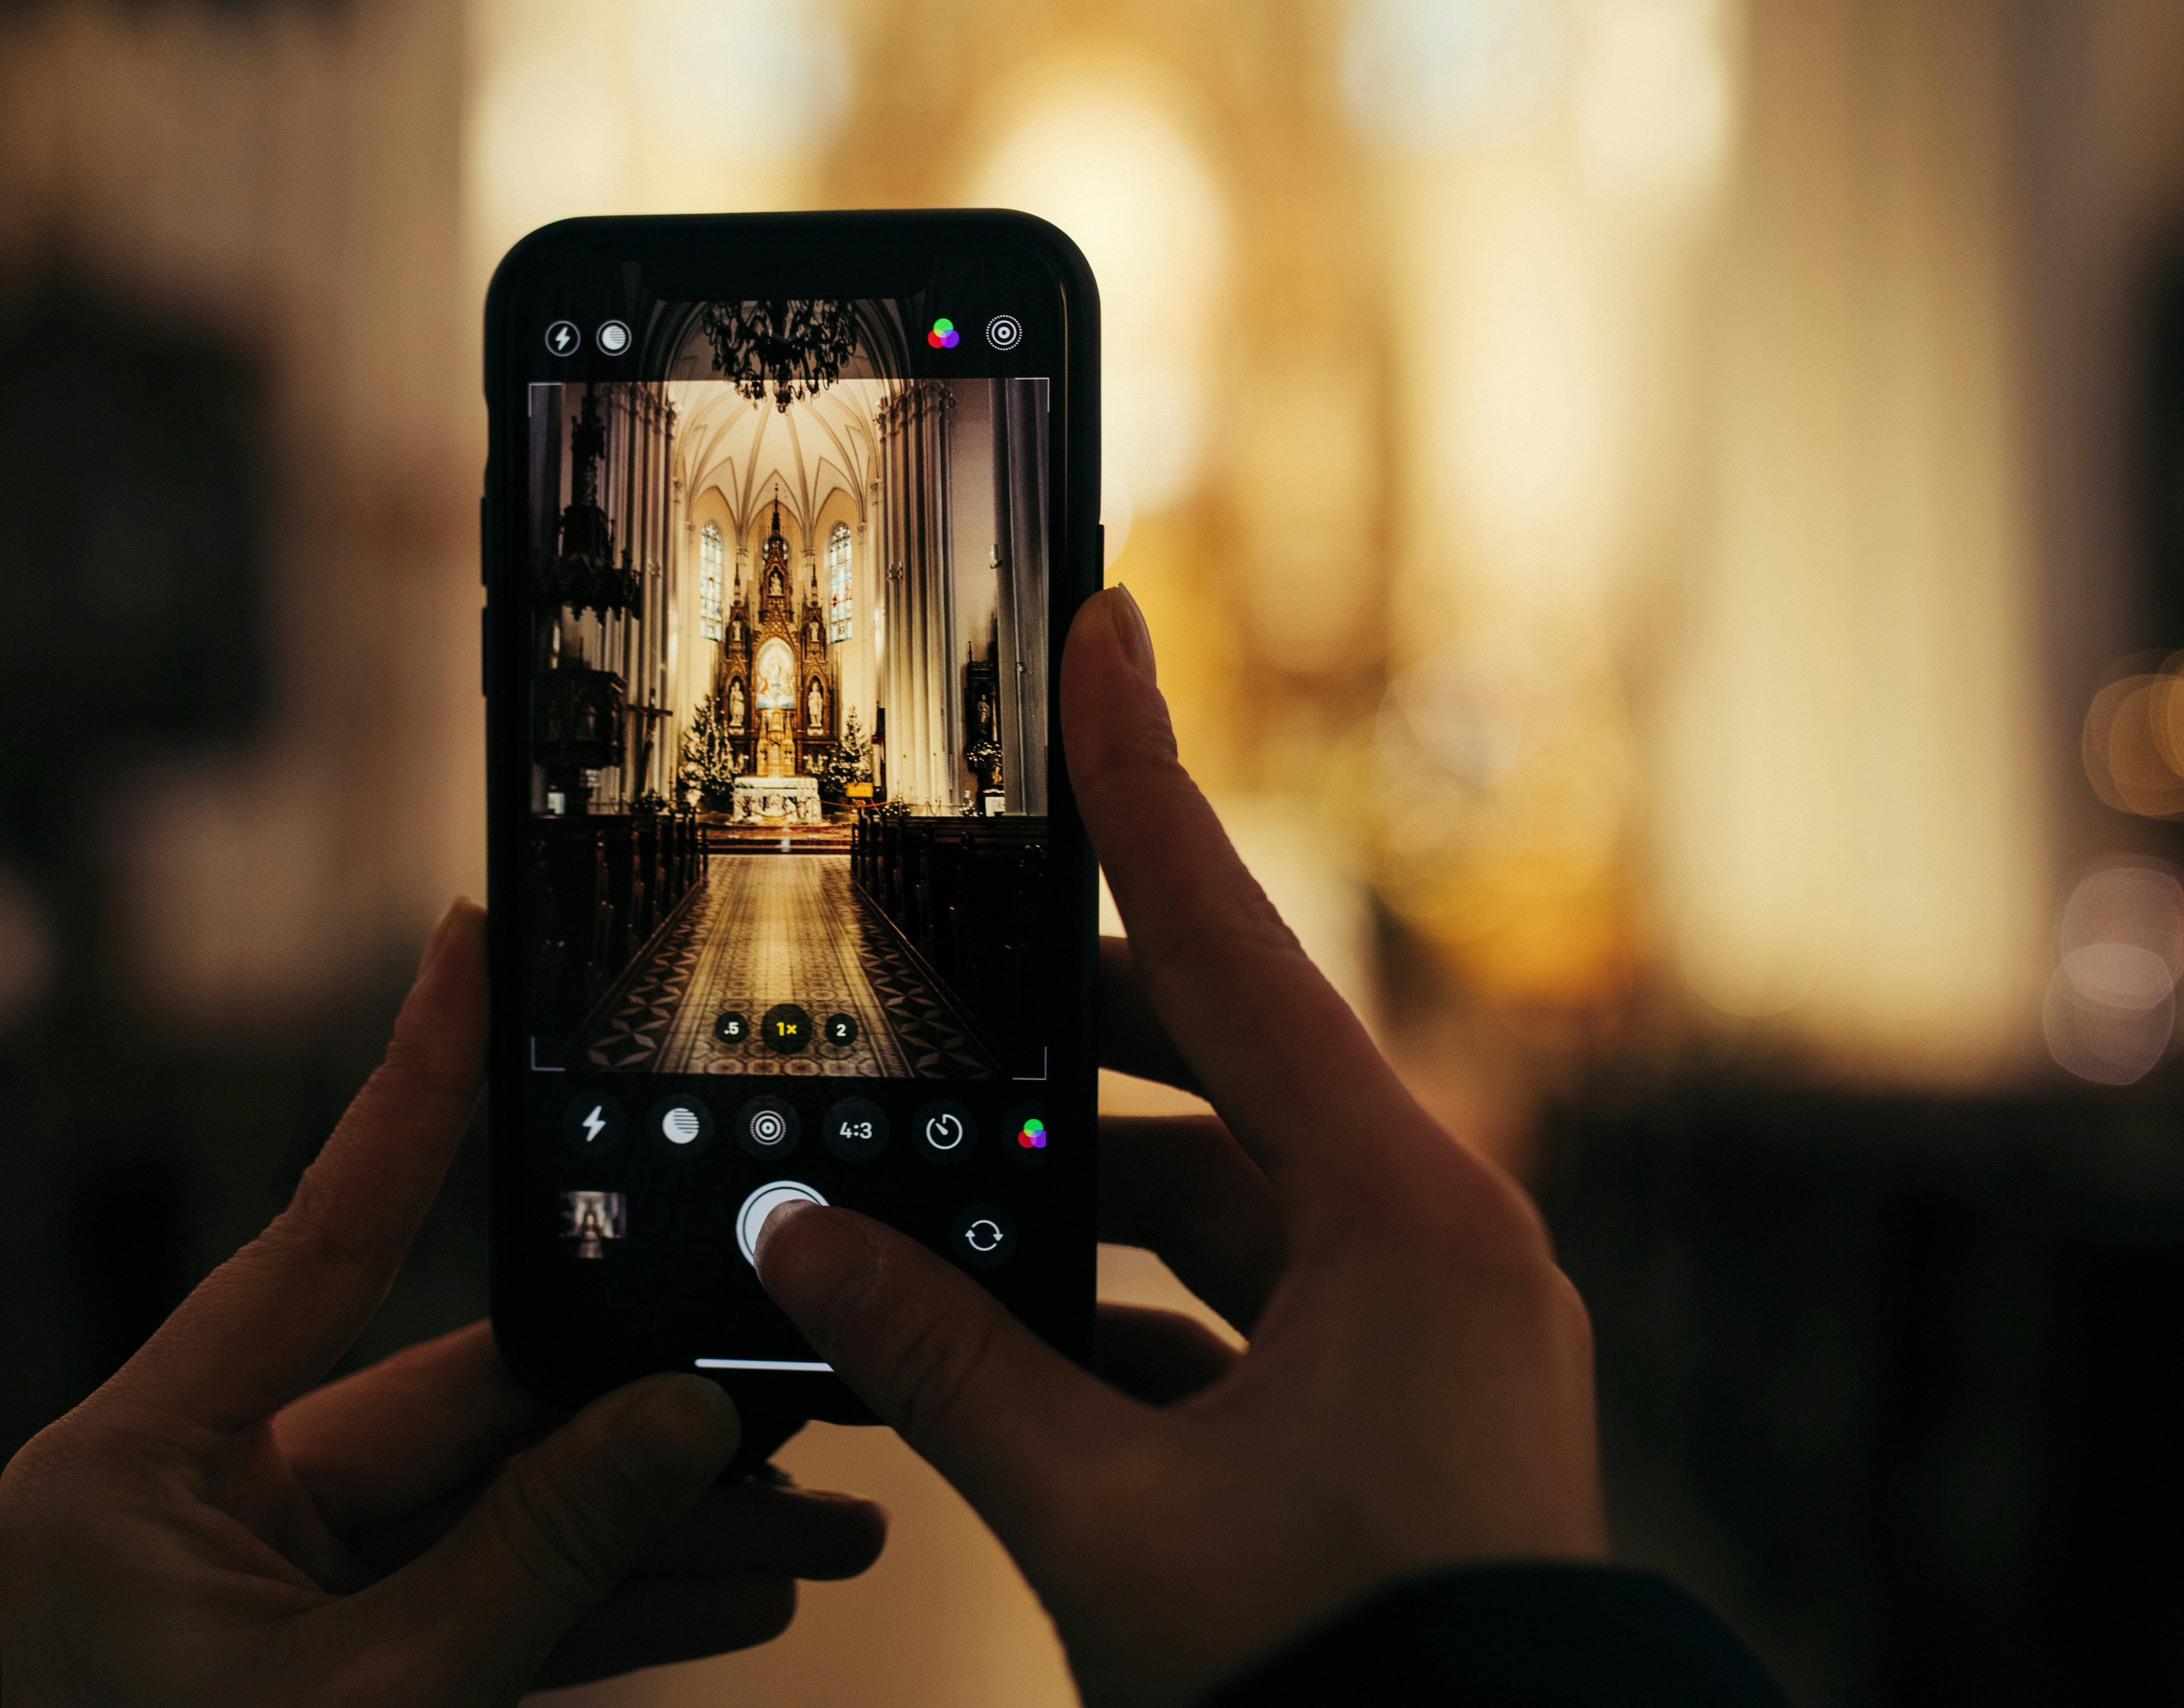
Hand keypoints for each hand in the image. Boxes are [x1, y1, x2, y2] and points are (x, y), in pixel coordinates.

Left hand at [0, 901, 885, 1705]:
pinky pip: (492, 1601)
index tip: (464, 955)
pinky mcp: (336, 1664)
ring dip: (657, 1517)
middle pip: (455, 1406)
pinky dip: (612, 1600)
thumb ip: (547, 1552)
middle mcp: (198, 1502)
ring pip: (500, 1511)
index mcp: (136, 1468)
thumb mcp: (388, 1705)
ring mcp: (268, 1589)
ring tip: (822, 1506)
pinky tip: (752, 1586)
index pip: (310, 1235)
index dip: (409, 1093)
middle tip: (776, 1356)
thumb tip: (691, 1415)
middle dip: (632, 1402)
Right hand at [754, 588, 1603, 1707]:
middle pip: (1221, 1069)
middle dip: (1067, 1044)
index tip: (1107, 628)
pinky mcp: (1397, 1404)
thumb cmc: (1341, 1675)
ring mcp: (1422, 1324)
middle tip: (942, 992)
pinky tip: (1005, 1343)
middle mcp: (1432, 1241)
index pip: (1236, 945)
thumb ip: (943, 1363)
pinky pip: (1240, 1309)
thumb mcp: (1108, 1514)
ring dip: (1078, 1206)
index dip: (1151, 780)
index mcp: (1402, 1215)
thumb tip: (799, 1245)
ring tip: (931, 1208)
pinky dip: (1126, 1314)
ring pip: (1218, 1202)